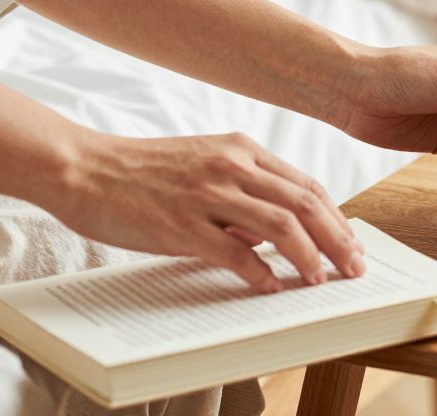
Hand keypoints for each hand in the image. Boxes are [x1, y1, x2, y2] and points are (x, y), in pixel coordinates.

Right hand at [46, 131, 362, 292]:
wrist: (83, 167)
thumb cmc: (142, 171)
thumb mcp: (204, 165)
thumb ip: (244, 192)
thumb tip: (279, 232)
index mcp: (241, 150)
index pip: (307, 186)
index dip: (338, 218)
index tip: (352, 244)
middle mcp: (231, 166)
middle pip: (305, 204)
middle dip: (338, 240)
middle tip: (352, 269)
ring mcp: (206, 193)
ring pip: (280, 226)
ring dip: (308, 257)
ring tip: (319, 280)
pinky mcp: (180, 222)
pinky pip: (233, 251)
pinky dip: (259, 272)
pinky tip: (270, 287)